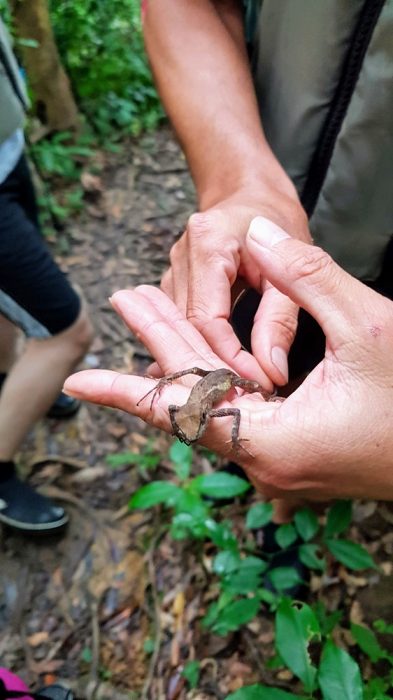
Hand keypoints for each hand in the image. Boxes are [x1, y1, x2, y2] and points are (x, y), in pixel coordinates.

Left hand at [64, 217, 392, 500]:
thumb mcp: (370, 328)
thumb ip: (309, 278)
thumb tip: (262, 235)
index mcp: (275, 445)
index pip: (180, 414)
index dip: (126, 392)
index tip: (78, 383)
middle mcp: (268, 463)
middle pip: (191, 400)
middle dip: (156, 345)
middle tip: (127, 295)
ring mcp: (281, 463)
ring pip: (214, 405)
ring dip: (185, 356)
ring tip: (153, 307)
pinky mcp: (295, 453)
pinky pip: (239, 413)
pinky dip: (215, 378)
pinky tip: (197, 351)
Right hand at [161, 186, 309, 388]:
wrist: (251, 191)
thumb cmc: (278, 221)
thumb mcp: (291, 268)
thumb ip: (280, 321)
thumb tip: (270, 370)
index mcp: (208, 244)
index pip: (206, 319)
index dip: (227, 357)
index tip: (255, 382)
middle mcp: (181, 256)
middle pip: (186, 327)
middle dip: (210, 364)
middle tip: (234, 401)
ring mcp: (172, 268)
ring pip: (178, 327)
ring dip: (197, 359)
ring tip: (214, 395)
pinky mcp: (175, 280)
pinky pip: (181, 320)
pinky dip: (193, 346)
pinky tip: (199, 374)